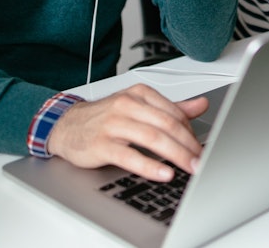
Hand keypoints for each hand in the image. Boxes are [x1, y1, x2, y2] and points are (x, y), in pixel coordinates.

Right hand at [46, 83, 209, 181]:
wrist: (66, 125)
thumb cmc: (104, 117)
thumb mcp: (138, 106)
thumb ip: (171, 108)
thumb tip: (201, 105)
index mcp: (139, 94)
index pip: (174, 113)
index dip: (192, 132)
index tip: (202, 148)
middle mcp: (127, 105)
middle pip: (167, 125)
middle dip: (189, 145)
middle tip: (202, 161)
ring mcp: (113, 124)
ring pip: (153, 139)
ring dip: (176, 155)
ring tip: (190, 168)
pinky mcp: (101, 144)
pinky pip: (130, 156)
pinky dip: (150, 166)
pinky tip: (164, 173)